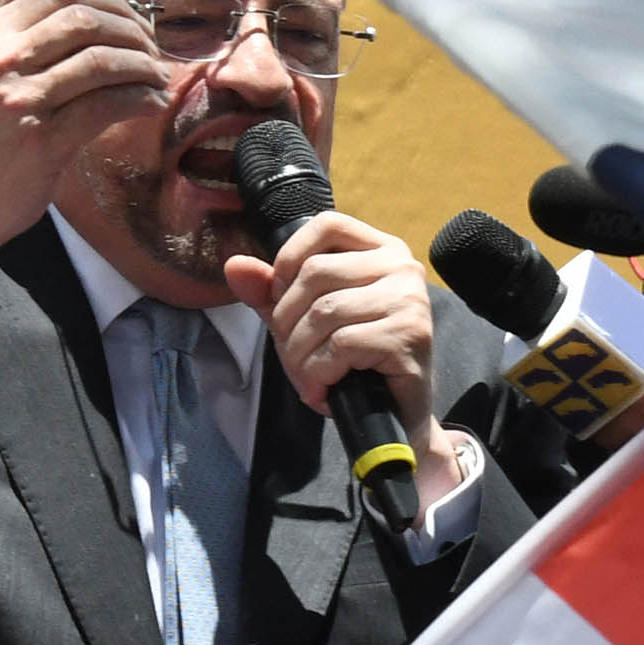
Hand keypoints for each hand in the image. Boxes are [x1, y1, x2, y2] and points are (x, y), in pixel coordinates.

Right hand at [0, 0, 170, 293]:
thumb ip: (10, 9)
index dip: (110, 5)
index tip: (136, 25)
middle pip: (86, 22)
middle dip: (133, 33)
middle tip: (154, 52)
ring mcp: (19, 100)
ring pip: (101, 62)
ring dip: (142, 67)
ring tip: (158, 78)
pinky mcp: (42, 140)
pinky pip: (106, 106)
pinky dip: (139, 100)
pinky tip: (152, 103)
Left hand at [224, 213, 460, 503]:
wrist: (395, 419)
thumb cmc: (353, 365)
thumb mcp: (305, 322)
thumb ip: (272, 293)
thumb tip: (234, 266)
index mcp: (382, 251)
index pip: (327, 225)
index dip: (290, 257)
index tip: (282, 299)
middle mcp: (402, 267)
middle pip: (316, 272)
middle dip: (287, 321)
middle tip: (294, 356)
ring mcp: (410, 299)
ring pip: (324, 312)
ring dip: (300, 355)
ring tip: (308, 379)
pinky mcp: (410, 334)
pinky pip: (341, 344)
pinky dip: (320, 373)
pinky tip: (326, 389)